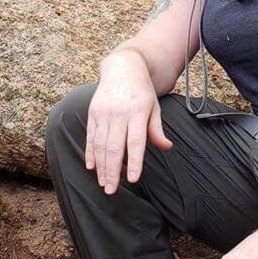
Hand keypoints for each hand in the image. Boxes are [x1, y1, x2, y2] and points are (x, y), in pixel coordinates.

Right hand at [87, 50, 171, 193]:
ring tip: (103, 183)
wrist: (123, 68)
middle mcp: (119, 114)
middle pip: (114, 147)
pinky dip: (90, 152)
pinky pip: (90, 136)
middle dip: (112, 171)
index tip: (132, 179)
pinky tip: (91, 167)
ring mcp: (104, 113)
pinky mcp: (93, 112)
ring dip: (100, 166)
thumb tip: (167, 147)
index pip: (135, 142)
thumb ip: (156, 129)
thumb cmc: (142, 91)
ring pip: (100, 144)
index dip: (134, 161)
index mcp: (137, 112)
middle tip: (111, 191)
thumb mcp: (154, 107)